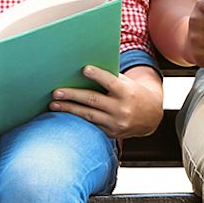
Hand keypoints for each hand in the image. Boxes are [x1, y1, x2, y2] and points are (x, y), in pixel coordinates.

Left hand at [49, 65, 164, 138]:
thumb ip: (109, 77)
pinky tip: (62, 116)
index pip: (111, 82)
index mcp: (127, 92)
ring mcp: (116, 123)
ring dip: (69, 109)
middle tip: (56, 92)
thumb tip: (83, 69)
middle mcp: (122, 109)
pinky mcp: (111, 133)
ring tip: (53, 104)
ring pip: (88, 115)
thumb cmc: (132, 93)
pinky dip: (76, 120)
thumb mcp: (126, 83)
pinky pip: (90, 126)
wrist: (150, 116)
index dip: (98, 75)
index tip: (84, 69)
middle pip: (94, 100)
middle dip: (73, 95)